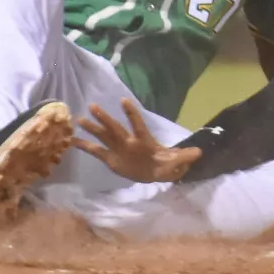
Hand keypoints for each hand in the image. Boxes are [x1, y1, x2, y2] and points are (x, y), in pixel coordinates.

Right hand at [72, 100, 200, 183]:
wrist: (156, 172)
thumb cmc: (166, 164)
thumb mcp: (177, 162)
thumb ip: (186, 157)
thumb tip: (200, 153)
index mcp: (143, 140)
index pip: (137, 124)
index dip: (132, 114)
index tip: (124, 101)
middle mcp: (128, 141)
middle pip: (116, 128)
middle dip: (105, 118)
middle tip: (93, 105)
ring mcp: (118, 149)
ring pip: (104, 136)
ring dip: (93, 128)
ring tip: (79, 119)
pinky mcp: (111, 159)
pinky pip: (96, 151)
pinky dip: (86, 146)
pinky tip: (73, 142)